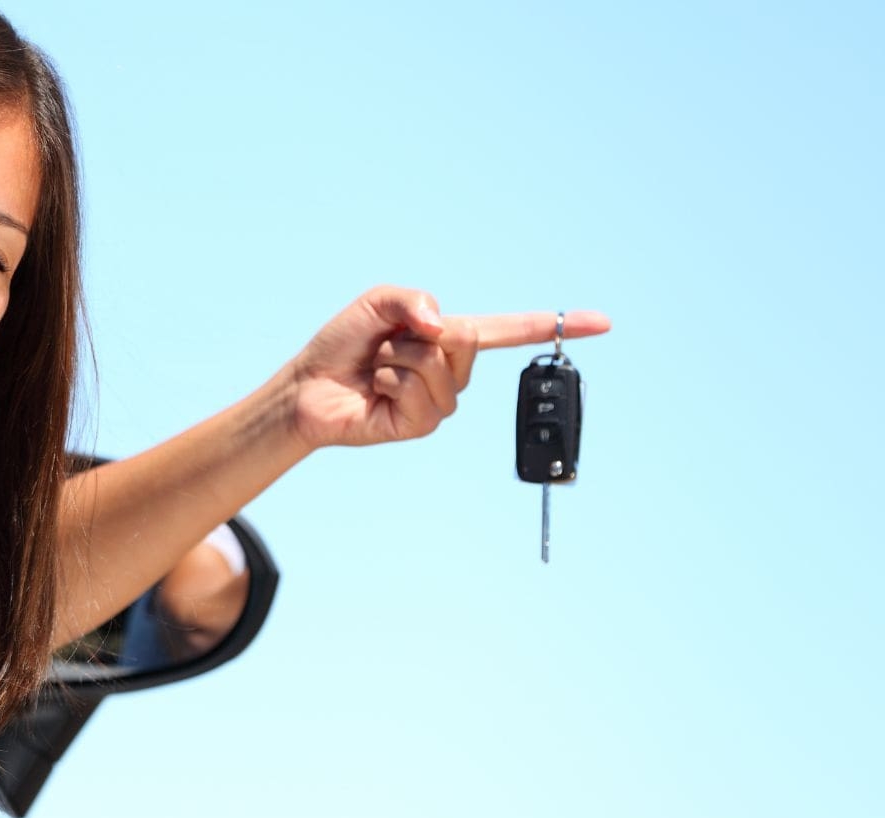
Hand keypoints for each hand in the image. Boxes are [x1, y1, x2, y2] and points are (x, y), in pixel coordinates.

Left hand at [284, 286, 610, 449]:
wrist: (308, 386)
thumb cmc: (343, 344)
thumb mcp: (377, 302)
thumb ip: (413, 300)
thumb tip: (442, 328)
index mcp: (451, 338)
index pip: (510, 331)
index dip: (555, 325)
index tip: (602, 322)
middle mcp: (453, 371)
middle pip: (467, 339)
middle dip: (420, 332)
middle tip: (387, 344)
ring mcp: (440, 401)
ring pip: (438, 364)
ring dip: (397, 357)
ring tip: (378, 367)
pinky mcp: (422, 424)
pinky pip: (419, 390)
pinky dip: (390, 380)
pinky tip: (377, 390)